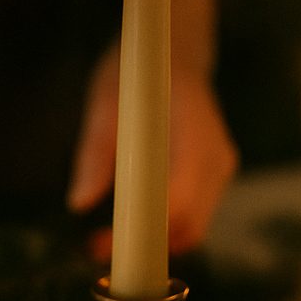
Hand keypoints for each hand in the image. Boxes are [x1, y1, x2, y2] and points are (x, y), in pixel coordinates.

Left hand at [67, 0, 237, 252]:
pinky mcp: (215, 177)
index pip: (180, 193)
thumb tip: (79, 203)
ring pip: (194, 226)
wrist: (175, 50)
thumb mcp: (105, 102)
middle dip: (145, 246)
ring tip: (102, 244)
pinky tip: (126, 230)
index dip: (145, 228)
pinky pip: (194, 216)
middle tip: (94, 250)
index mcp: (192, 125)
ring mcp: (221, 167)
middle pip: (190, 221)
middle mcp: (216, 152)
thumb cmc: (136, 73)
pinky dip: (162, 232)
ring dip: (152, 244)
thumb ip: (95, 154)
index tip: (107, 242)